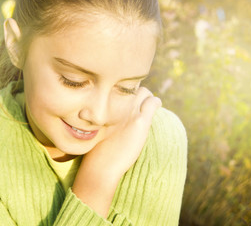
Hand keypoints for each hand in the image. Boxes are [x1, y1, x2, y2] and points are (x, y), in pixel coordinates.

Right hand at [72, 87, 160, 217]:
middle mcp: (116, 104)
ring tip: (147, 105)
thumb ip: (104, 115)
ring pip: (144, 92)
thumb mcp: (95, 126)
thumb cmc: (97, 149)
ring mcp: (129, 111)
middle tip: (139, 101)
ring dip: (147, 97)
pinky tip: (155, 106)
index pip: (118, 86)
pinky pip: (153, 102)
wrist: (101, 164)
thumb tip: (110, 111)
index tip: (126, 98)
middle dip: (136, 92)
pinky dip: (155, 103)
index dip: (124, 91)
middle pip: (132, 86)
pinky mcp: (140, 121)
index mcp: (104, 104)